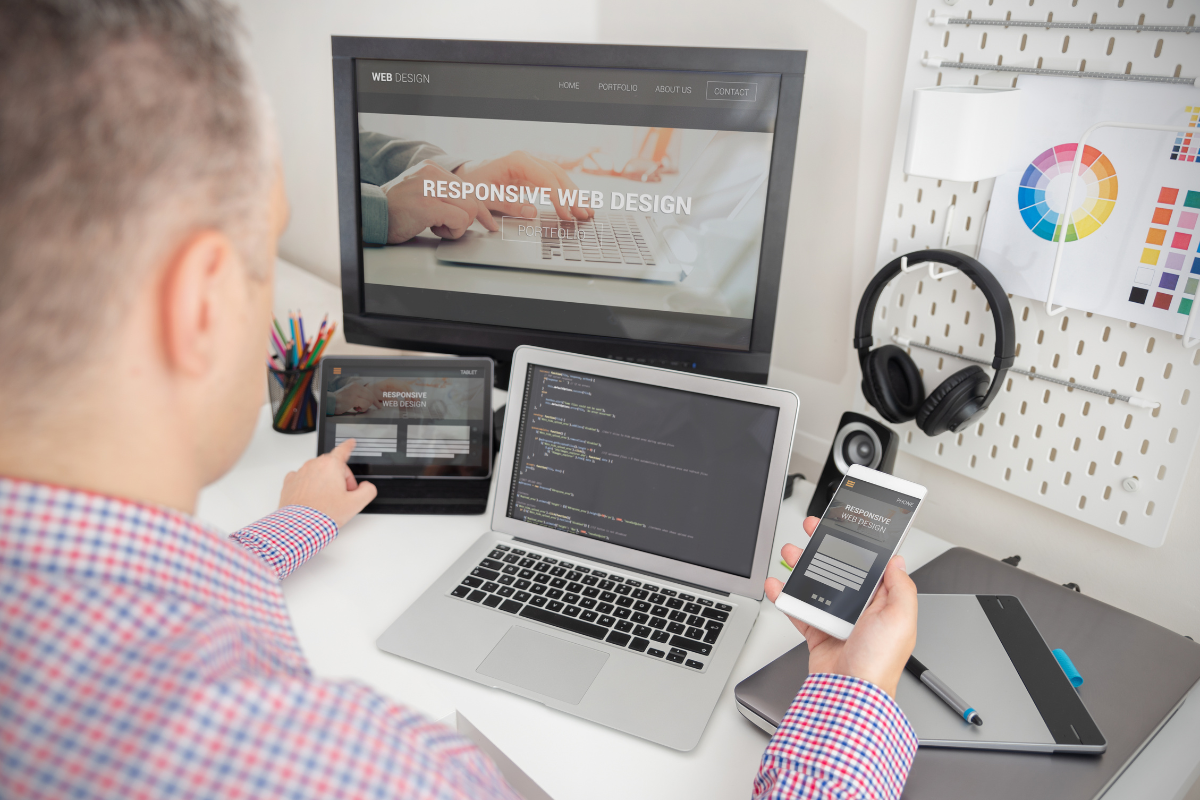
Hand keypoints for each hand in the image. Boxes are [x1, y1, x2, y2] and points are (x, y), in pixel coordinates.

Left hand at [278, 439, 376, 526]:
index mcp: (331, 465)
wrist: (300, 526)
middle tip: (342, 496)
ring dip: (324, 482)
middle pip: (333, 466)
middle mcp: (314, 465)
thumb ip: (368, 490)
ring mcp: (300, 473)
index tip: (351, 443)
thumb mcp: (356, 504)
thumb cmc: (324, 514)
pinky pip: (303, 479)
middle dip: (340, 478)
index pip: (343, 450)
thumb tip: (367, 487)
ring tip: (326, 501)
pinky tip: (312, 497)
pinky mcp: (290, 482)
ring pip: (317, 472)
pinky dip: (308, 485)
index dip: (350, 446)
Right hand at [331, 381, 380, 414]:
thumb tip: (371, 400)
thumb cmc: (340, 400)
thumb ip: (359, 394)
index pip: (369, 391)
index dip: (375, 399)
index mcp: (355, 385)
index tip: (378, 405)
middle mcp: (355, 387)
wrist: (330, 402)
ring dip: (366, 407)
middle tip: (368, 408)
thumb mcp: (351, 393)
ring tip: (359, 408)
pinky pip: (365, 404)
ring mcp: (354, 393)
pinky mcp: (353, 399)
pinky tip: (357, 409)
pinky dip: (363, 409)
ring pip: (369, 400)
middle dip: (372, 403)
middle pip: (371, 395)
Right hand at [383, 160, 496, 243]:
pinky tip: (436, 230)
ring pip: (469, 209)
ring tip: (439, 227)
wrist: (372, 216)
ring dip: (458, 226)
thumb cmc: (396, 210)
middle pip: (472, 198)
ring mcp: (429, 188)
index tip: (488, 222)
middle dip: (467, 220)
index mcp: (432, 168)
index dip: (480, 208)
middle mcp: (431, 174)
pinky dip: (453, 231)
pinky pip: (459, 220)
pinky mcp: (427, 206)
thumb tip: (472, 208)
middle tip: (450, 227)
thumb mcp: (422, 192)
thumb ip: (444, 194)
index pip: (468, 186)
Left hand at [455, 151, 593, 220]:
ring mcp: (532, 165)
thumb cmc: (474, 185)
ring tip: (587, 211)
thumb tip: (532, 212)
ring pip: (560, 178)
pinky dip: (567, 193)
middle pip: (557, 176)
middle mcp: (527, 159)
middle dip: (573, 196)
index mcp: (516, 160)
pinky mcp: (533, 174)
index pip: (546, 178)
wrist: (467, 177)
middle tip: (584, 214)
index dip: (558, 197)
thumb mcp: (485, 197)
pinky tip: (578, 203)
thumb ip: (509, 205)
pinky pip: (554, 182)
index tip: (566, 213)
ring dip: (574, 194)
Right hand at [765, 516, 917, 696]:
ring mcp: (839, 621)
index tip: (846, 527)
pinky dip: (785, 595)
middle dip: (824, 548)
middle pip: (840, 569)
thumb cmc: (879, 662)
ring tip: (789, 553)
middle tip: (812, 530)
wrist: (849, 695)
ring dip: (801, 566)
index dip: (859, 544)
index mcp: (884, 603)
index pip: (872, 565)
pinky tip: (778, 585)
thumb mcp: (901, 618)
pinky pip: (799, 608)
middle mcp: (862, 610)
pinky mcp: (818, 632)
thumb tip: (897, 561)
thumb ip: (901, 586)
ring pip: (817, 584)